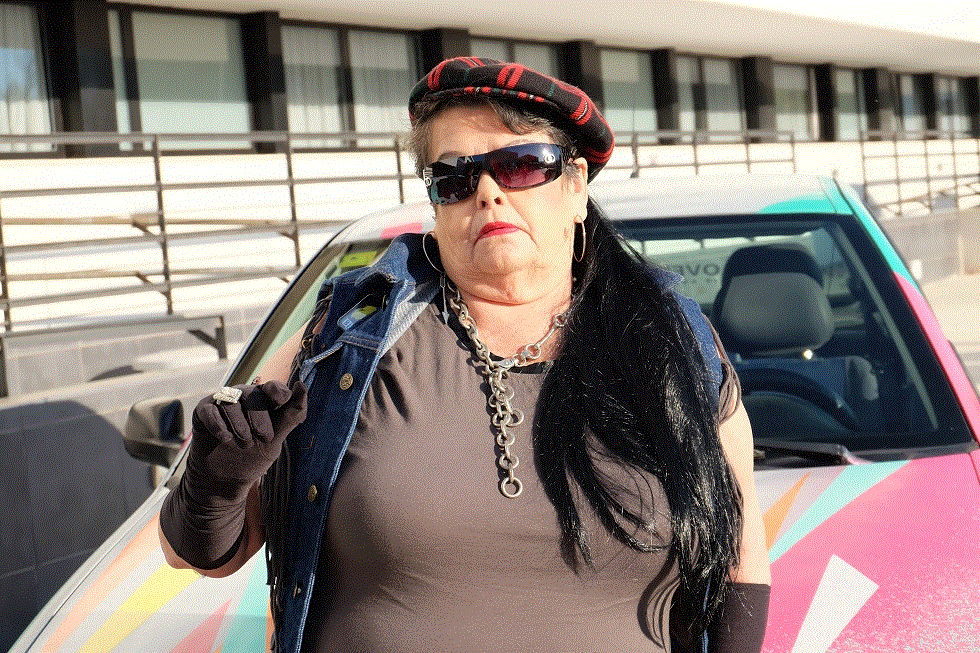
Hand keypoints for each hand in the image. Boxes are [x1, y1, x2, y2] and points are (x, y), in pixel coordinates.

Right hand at [188, 380, 306, 500]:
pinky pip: (210, 410)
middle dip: (260, 417)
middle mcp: (244, 398)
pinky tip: (224, 439)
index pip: (274, 387)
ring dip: (240, 423)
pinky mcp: (203, 412)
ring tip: (244, 443)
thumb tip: (302, 386)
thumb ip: (291, 415)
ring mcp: (223, 403)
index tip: (280, 401)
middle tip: (264, 437)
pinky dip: (218, 424)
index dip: (278, 391)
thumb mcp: (275, 440)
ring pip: (232, 401)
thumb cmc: (253, 457)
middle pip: (253, 394)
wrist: (224, 481)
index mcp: (265, 402)